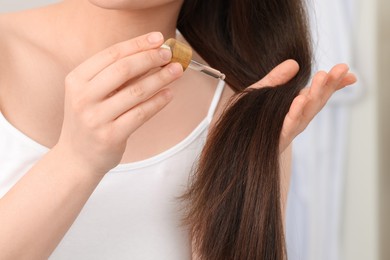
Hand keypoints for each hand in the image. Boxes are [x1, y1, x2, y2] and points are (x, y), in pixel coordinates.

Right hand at [55, 32, 182, 174]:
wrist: (77, 158)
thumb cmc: (89, 120)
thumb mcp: (91, 93)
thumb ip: (114, 75)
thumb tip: (150, 54)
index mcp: (76, 79)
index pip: (111, 54)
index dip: (137, 44)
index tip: (158, 38)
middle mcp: (83, 97)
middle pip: (123, 69)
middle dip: (150, 58)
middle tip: (170, 54)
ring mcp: (95, 118)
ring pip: (136, 91)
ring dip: (160, 78)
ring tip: (177, 71)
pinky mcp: (110, 136)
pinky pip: (141, 114)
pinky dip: (158, 102)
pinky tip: (169, 94)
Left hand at [249, 60, 356, 151]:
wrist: (232, 142)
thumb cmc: (246, 119)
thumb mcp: (260, 92)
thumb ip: (276, 79)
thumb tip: (293, 63)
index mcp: (294, 107)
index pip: (317, 94)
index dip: (334, 84)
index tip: (349, 74)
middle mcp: (295, 119)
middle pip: (317, 101)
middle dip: (330, 85)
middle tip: (341, 69)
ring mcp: (288, 130)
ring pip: (306, 112)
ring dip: (315, 94)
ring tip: (322, 77)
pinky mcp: (277, 139)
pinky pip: (289, 125)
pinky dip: (295, 113)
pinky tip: (301, 99)